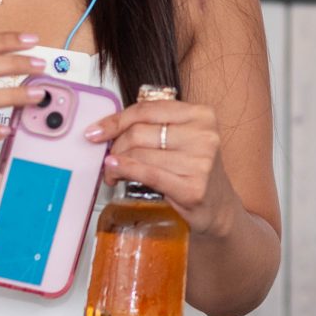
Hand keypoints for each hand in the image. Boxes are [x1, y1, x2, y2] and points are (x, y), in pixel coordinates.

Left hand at [85, 94, 236, 236]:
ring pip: (140, 153)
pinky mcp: (192, 187)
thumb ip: (155, 126)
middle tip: (109, 158)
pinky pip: (148, 173)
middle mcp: (204, 135)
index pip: (147, 109)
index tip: (97, 130)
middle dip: (116, 145)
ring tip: (112, 172)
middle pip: (140, 132)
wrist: (218, 206)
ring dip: (117, 163)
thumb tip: (109, 127)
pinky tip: (115, 171)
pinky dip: (126, 170)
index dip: (116, 120)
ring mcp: (200, 162)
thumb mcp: (182, 138)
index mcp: (201, 115)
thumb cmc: (195, 170)